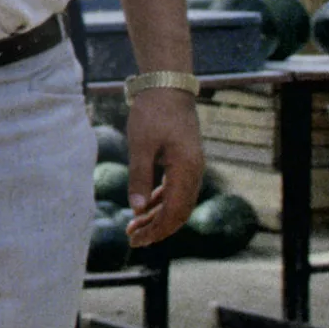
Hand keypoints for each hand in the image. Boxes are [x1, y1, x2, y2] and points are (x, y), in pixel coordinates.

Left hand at [124, 88, 204, 246]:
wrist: (167, 88)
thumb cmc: (152, 113)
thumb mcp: (140, 145)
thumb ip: (140, 177)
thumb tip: (137, 210)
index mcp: (187, 170)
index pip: (175, 212)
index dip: (157, 229)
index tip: (138, 239)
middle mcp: (194, 172)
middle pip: (179, 212)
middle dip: (157, 229)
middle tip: (133, 240)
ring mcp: (191, 167)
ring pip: (178, 202)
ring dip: (158, 217)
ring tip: (134, 227)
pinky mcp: (184, 162)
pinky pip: (175, 190)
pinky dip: (161, 202)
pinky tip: (145, 209)